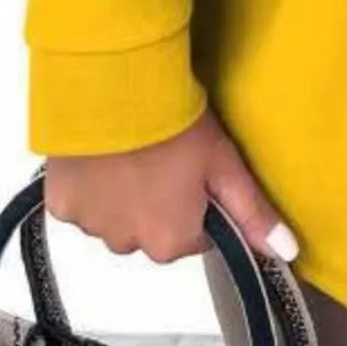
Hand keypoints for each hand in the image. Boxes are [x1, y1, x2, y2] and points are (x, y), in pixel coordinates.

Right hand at [43, 106, 299, 264]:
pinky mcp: (60, 207)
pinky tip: (101, 157)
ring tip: (132, 152)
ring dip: (123, 198)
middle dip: (158, 204)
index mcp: (171, 243)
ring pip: (115, 221)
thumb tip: (286, 253)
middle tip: (163, 158)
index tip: (195, 172)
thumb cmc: (178, 126)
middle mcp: (129, 246)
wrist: (115, 92)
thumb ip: (253, 214)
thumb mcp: (224, 165)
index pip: (194, 237)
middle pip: (151, 232)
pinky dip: (90, 189)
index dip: (198, 203)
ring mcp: (91, 228)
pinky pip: (81, 207)